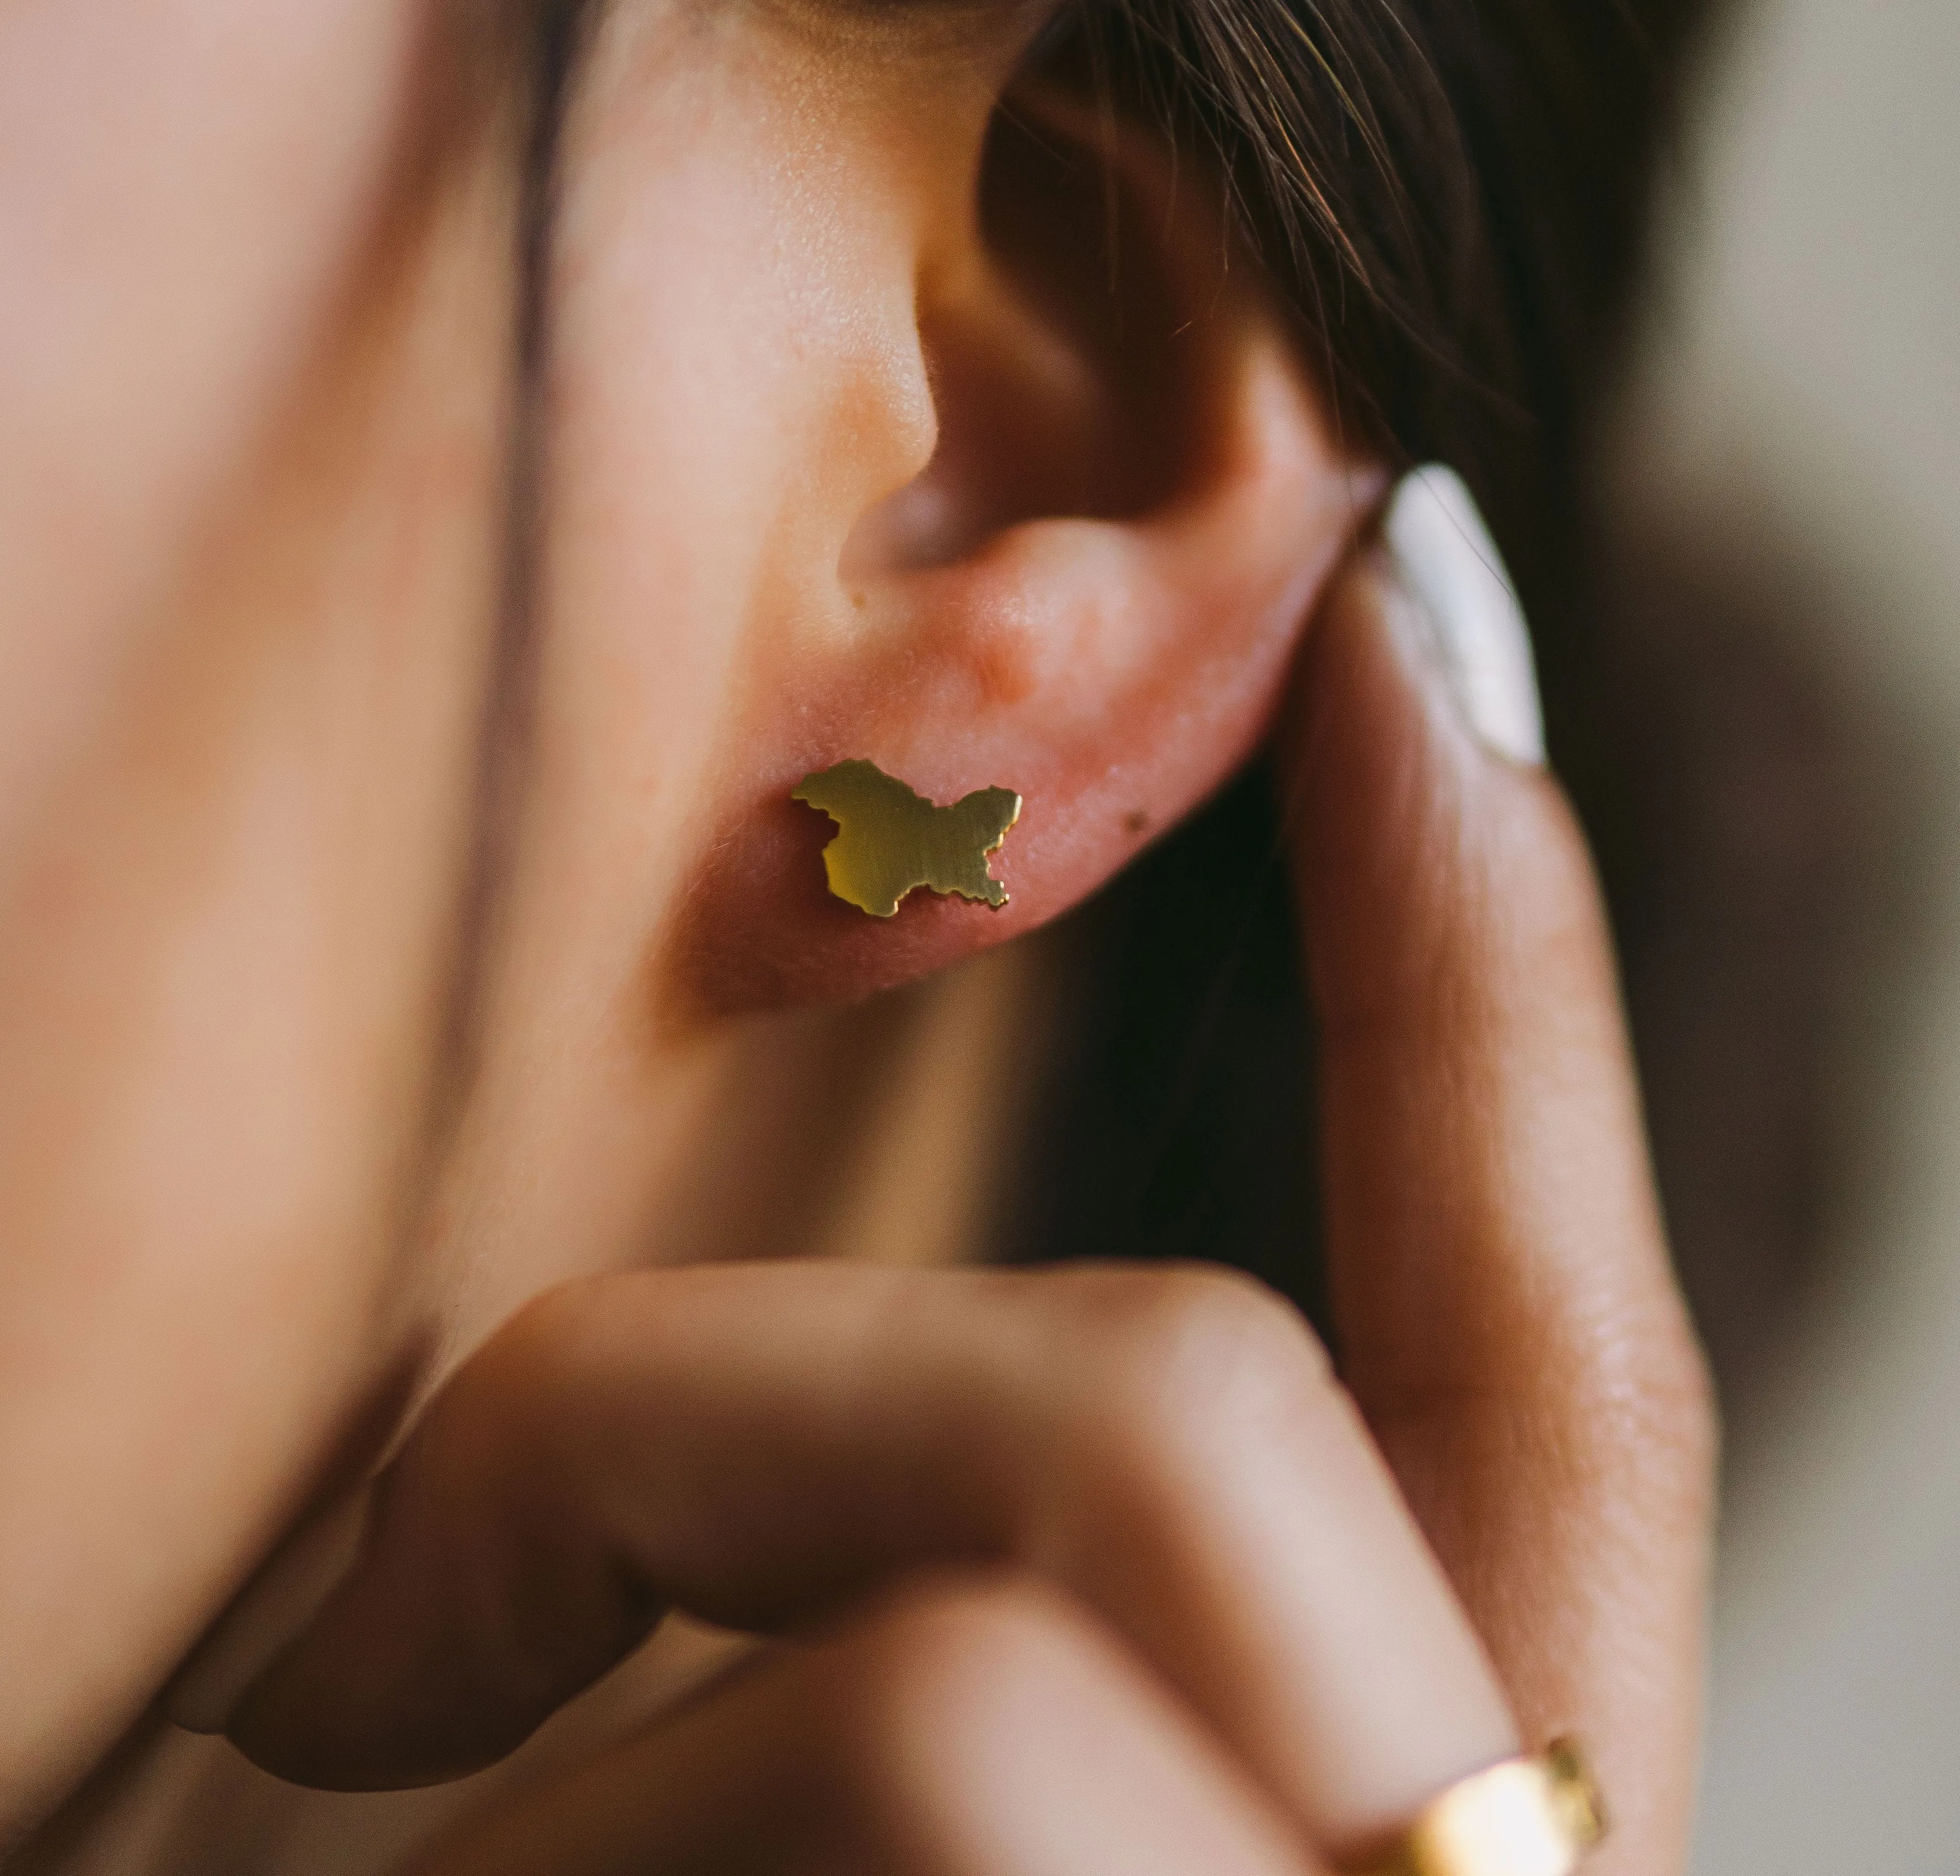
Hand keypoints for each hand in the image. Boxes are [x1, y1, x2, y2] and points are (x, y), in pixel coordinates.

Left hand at [192, 525, 1712, 1874]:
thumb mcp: (820, 1777)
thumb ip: (992, 1621)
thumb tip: (926, 1472)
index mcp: (1398, 1848)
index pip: (1550, 1363)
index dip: (1501, 988)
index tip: (1410, 658)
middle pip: (1198, 1426)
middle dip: (739, 1423)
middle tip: (393, 1642)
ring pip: (991, 1669)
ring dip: (608, 1658)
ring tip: (374, 1799)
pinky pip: (929, 1755)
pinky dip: (563, 1771)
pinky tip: (378, 1858)